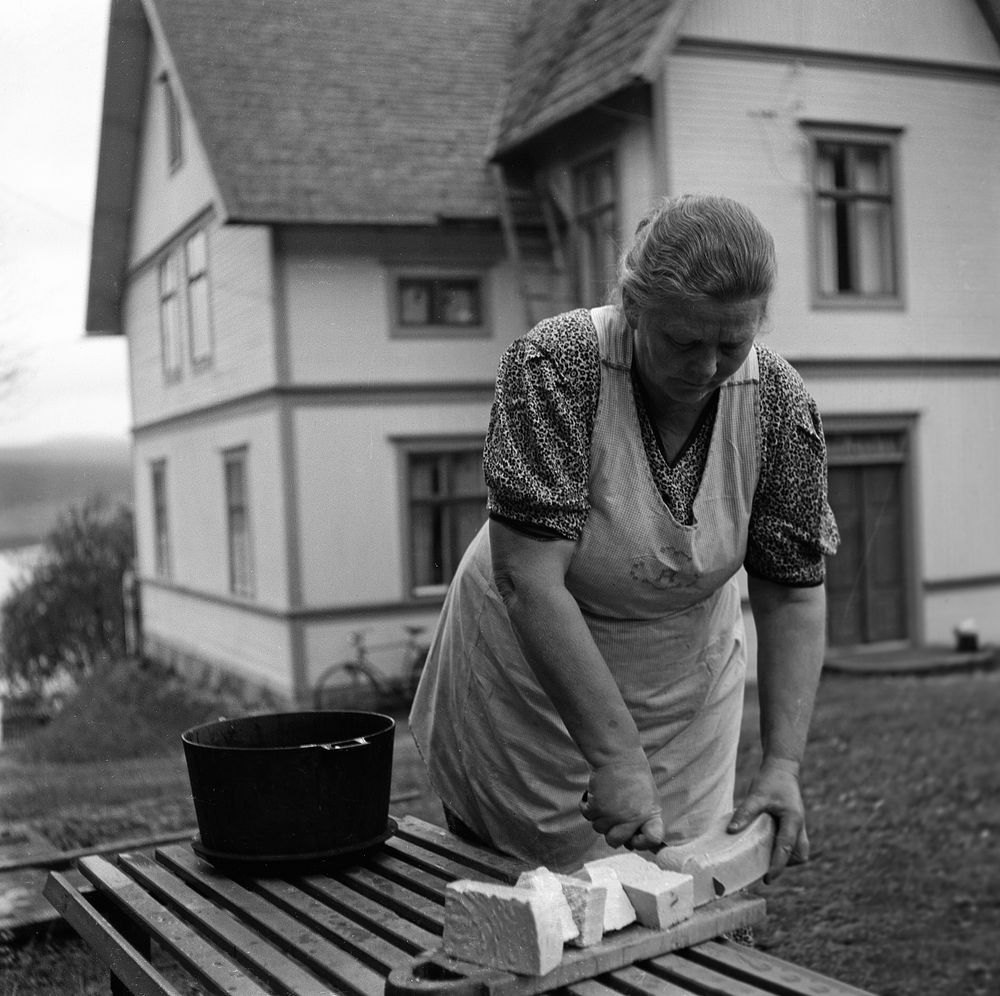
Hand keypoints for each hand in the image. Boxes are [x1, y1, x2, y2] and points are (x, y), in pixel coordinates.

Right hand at [579, 749, 663, 850]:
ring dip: (599, 817)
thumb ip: (643, 820)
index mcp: (650, 814)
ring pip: (599, 829)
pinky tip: (595, 795)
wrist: (617, 756)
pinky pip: (588, 817)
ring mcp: (613, 815)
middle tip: (612, 817)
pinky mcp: (597, 807)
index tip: (635, 837)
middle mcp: (632, 818)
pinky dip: (588, 807)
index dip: (643, 843)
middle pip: (616, 842)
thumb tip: (631, 843)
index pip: (652, 840)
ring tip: (606, 799)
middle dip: (611, 832)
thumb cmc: (634, 776)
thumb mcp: (648, 799)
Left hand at [728, 757, 808, 881]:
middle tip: (768, 867)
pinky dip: (784, 847)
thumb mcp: (756, 795)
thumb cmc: (770, 780)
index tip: (768, 879)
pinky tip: (766, 844)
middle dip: (787, 864)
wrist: (782, 767)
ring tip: (766, 857)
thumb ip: (745, 813)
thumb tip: (731, 830)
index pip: (786, 849)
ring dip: (787, 856)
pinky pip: (793, 841)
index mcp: (793, 820)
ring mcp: (798, 824)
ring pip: (800, 849)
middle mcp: (799, 825)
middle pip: (801, 854)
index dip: (778, 866)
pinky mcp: (794, 822)